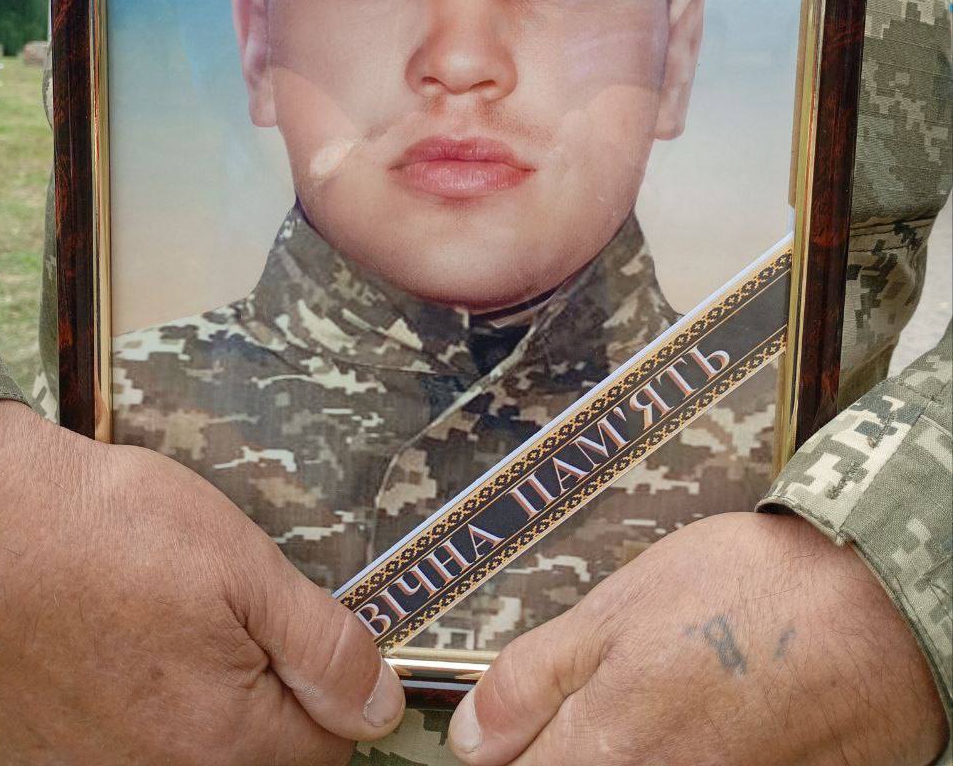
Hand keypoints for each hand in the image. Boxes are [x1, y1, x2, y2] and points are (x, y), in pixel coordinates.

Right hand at [0, 400, 403, 764]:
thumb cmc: (110, 532)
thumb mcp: (243, 566)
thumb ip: (323, 648)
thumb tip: (381, 704)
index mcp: (223, 743)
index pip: (329, 749)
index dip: (337, 686)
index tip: (315, 637)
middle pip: (263, 756)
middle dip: (272, 690)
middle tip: (237, 613)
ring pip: (198, 749)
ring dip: (208, 693)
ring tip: (175, 619)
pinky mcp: (55, 753)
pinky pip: (134, 741)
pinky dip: (148, 697)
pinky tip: (130, 639)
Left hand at [448, 511, 946, 765]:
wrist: (871, 613)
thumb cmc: (750, 592)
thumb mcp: (618, 605)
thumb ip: (532, 677)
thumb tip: (469, 736)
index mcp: (604, 751)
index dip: (504, 753)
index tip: (514, 733)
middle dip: (561, 753)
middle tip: (588, 712)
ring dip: (617, 755)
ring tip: (647, 711)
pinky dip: (669, 759)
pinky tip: (688, 728)